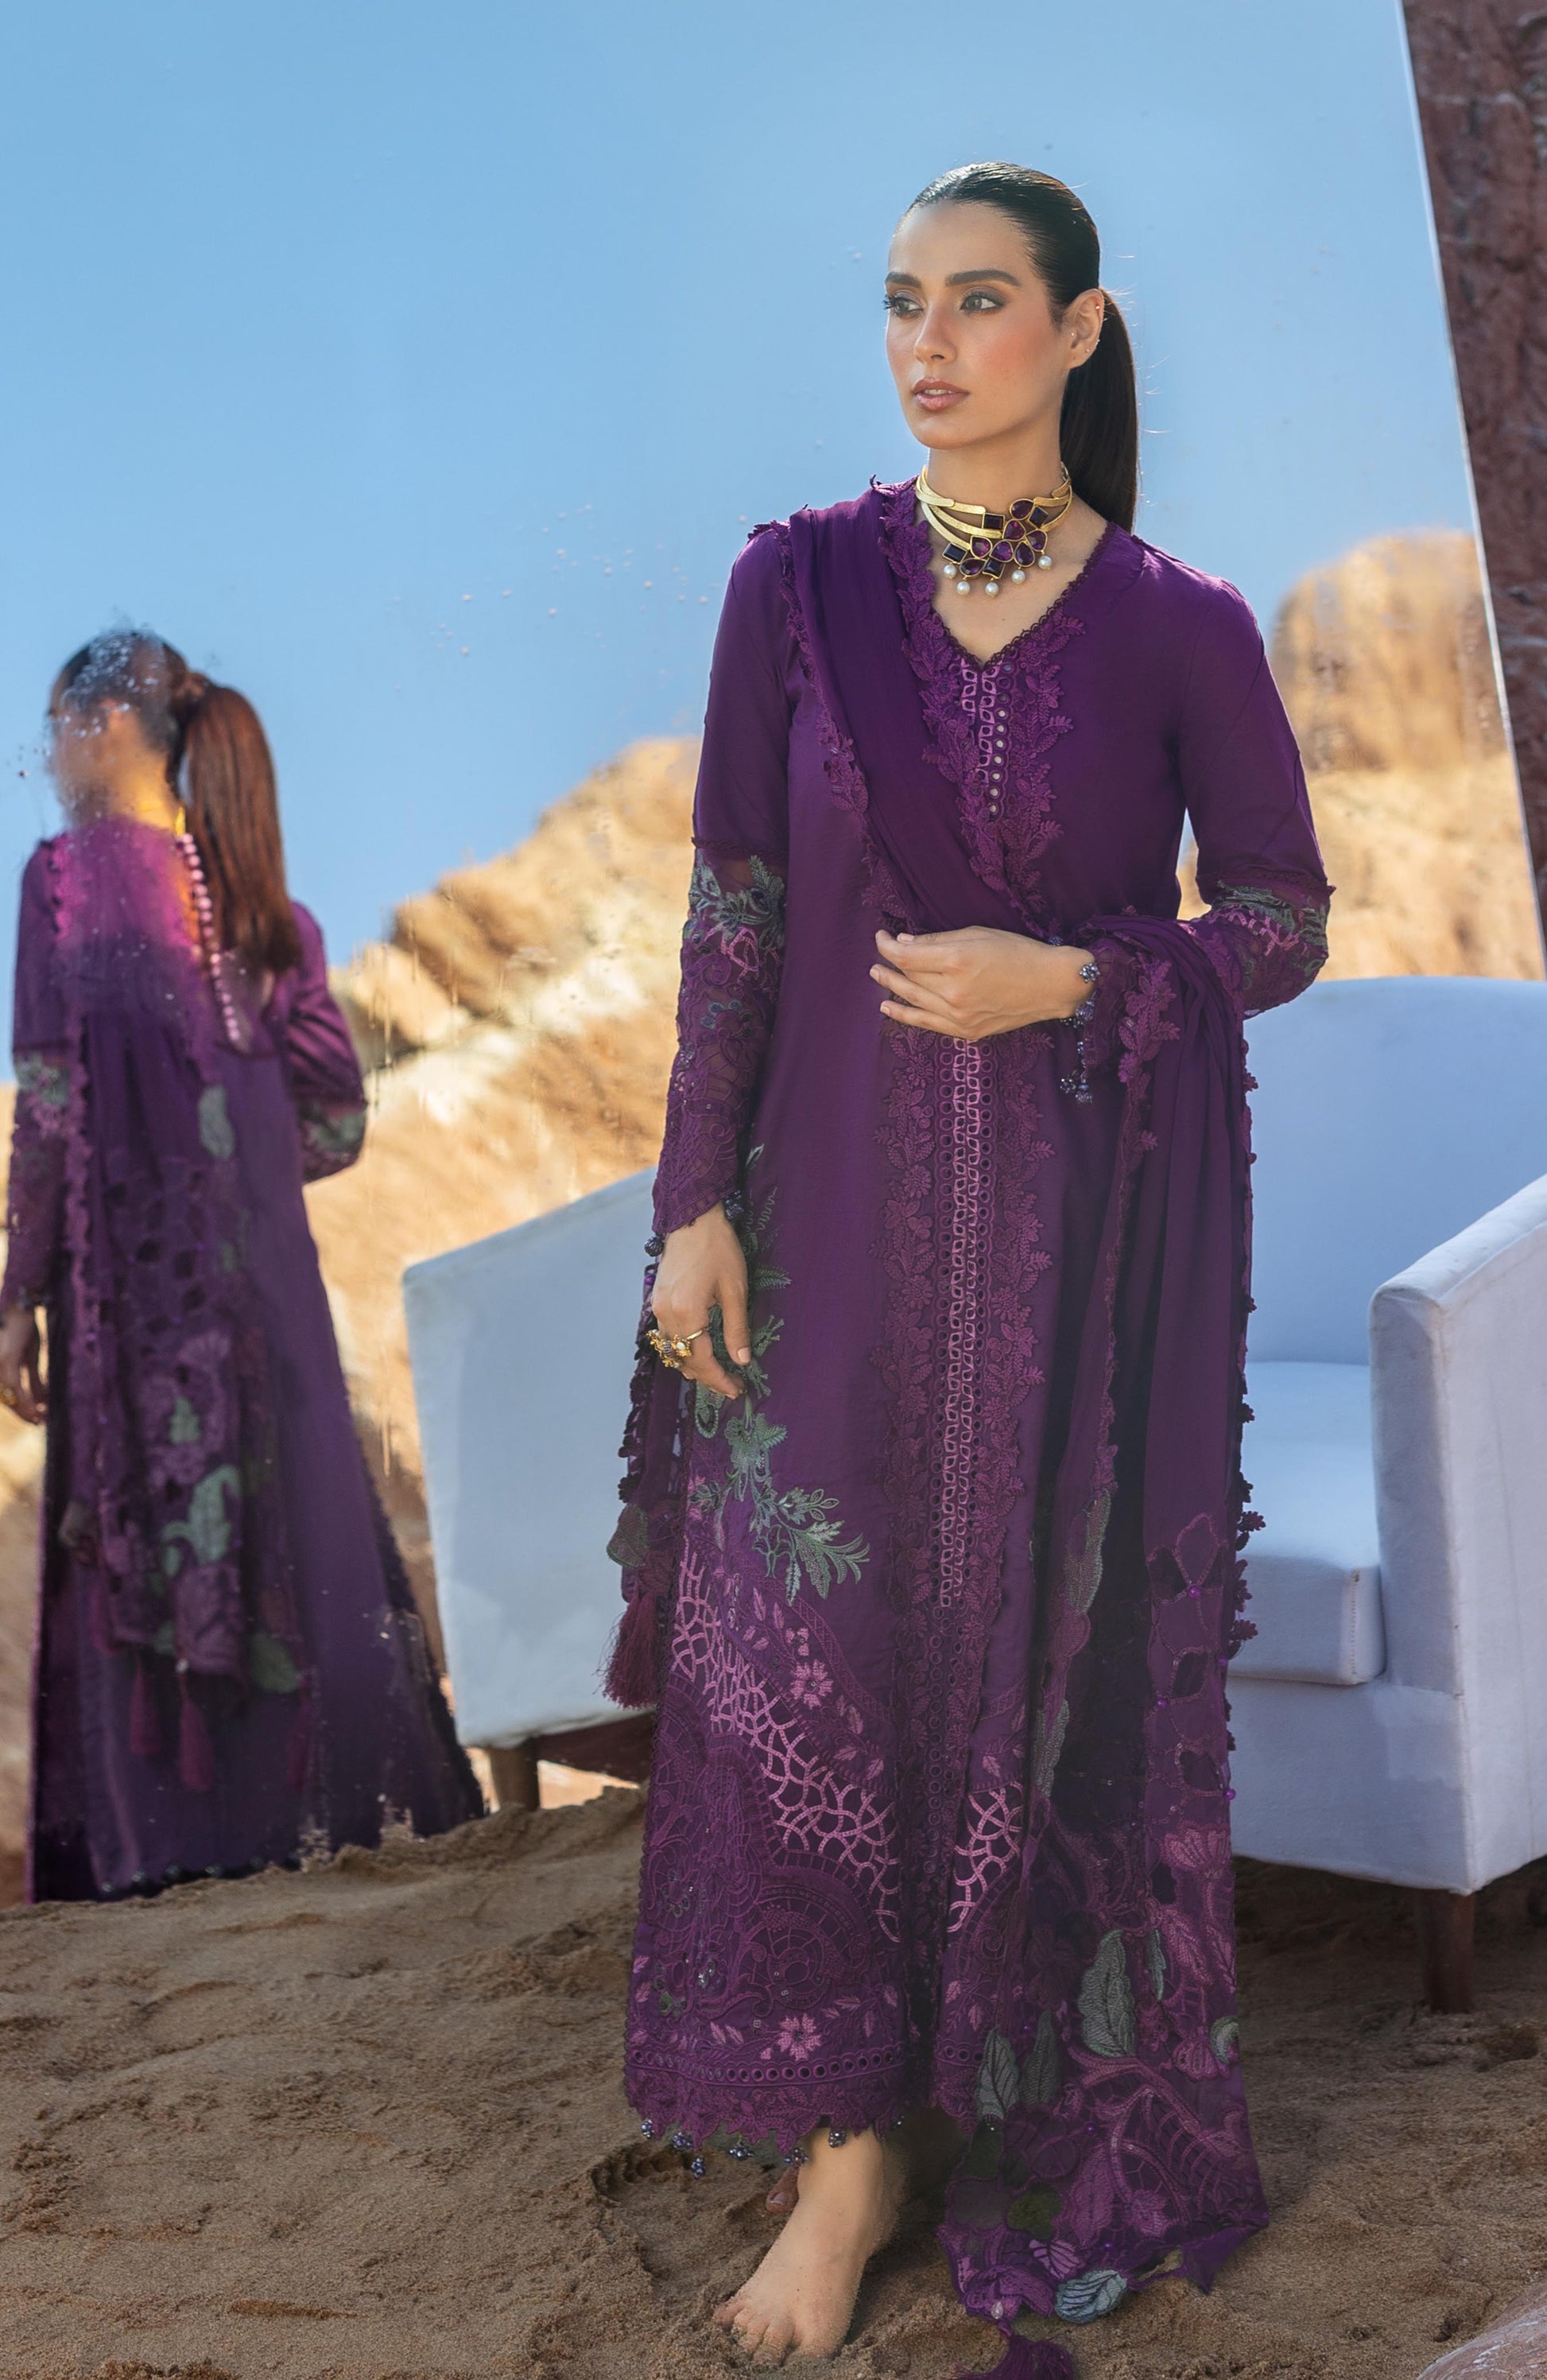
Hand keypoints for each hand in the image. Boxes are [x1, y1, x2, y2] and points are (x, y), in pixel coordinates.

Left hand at [0, 1306, 44, 1425]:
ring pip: (10, 1396)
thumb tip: (41, 1400)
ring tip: (42, 1418)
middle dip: (24, 1412)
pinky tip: (37, 1409)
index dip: (20, 1409)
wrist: (21, 1303)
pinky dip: (25, 1401)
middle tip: (41, 1422)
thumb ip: (33, 1379)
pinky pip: (15, 1388)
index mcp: (1, 1368)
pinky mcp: (6, 1360)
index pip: (7, 1395)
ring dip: (26, 1410)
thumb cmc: (24, 1325)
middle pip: (7, 1398)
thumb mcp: (30, 1356)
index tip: (36, 1419)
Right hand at [651, 1204, 751, 1399]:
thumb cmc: (718, 1249)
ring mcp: (658, 1307)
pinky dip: (680, 1348)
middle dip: (706, 1377)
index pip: (701, 1360)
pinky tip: (697, 1350)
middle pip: (683, 1360)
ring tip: (716, 1373)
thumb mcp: (735, 1290)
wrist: (693, 1219)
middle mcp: (666, 1314)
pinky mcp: (657, 1300)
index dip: (718, 1379)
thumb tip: (741, 1360)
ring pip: (671, 1350)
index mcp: (687, 1313)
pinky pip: (666, 1335)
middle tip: (730, 1385)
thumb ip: (736, 1328)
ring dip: (691, 1365)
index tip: (735, 1389)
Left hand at [871, 927, 1092, 1040]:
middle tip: (877, 958)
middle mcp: (954, 992)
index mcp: (957, 962)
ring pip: (913, 1001)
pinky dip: (905, 1014)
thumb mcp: (978, 935)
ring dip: (891, 988)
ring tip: (878, 977)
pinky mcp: (966, 1031)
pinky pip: (927, 1023)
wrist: (1050, 985)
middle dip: (889, 965)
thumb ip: (938, 941)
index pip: (907, 956)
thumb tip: (904, 942)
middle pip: (909, 978)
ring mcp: (959, 1016)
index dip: (888, 946)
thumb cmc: (1018, 952)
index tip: (882, 937)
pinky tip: (889, 1007)